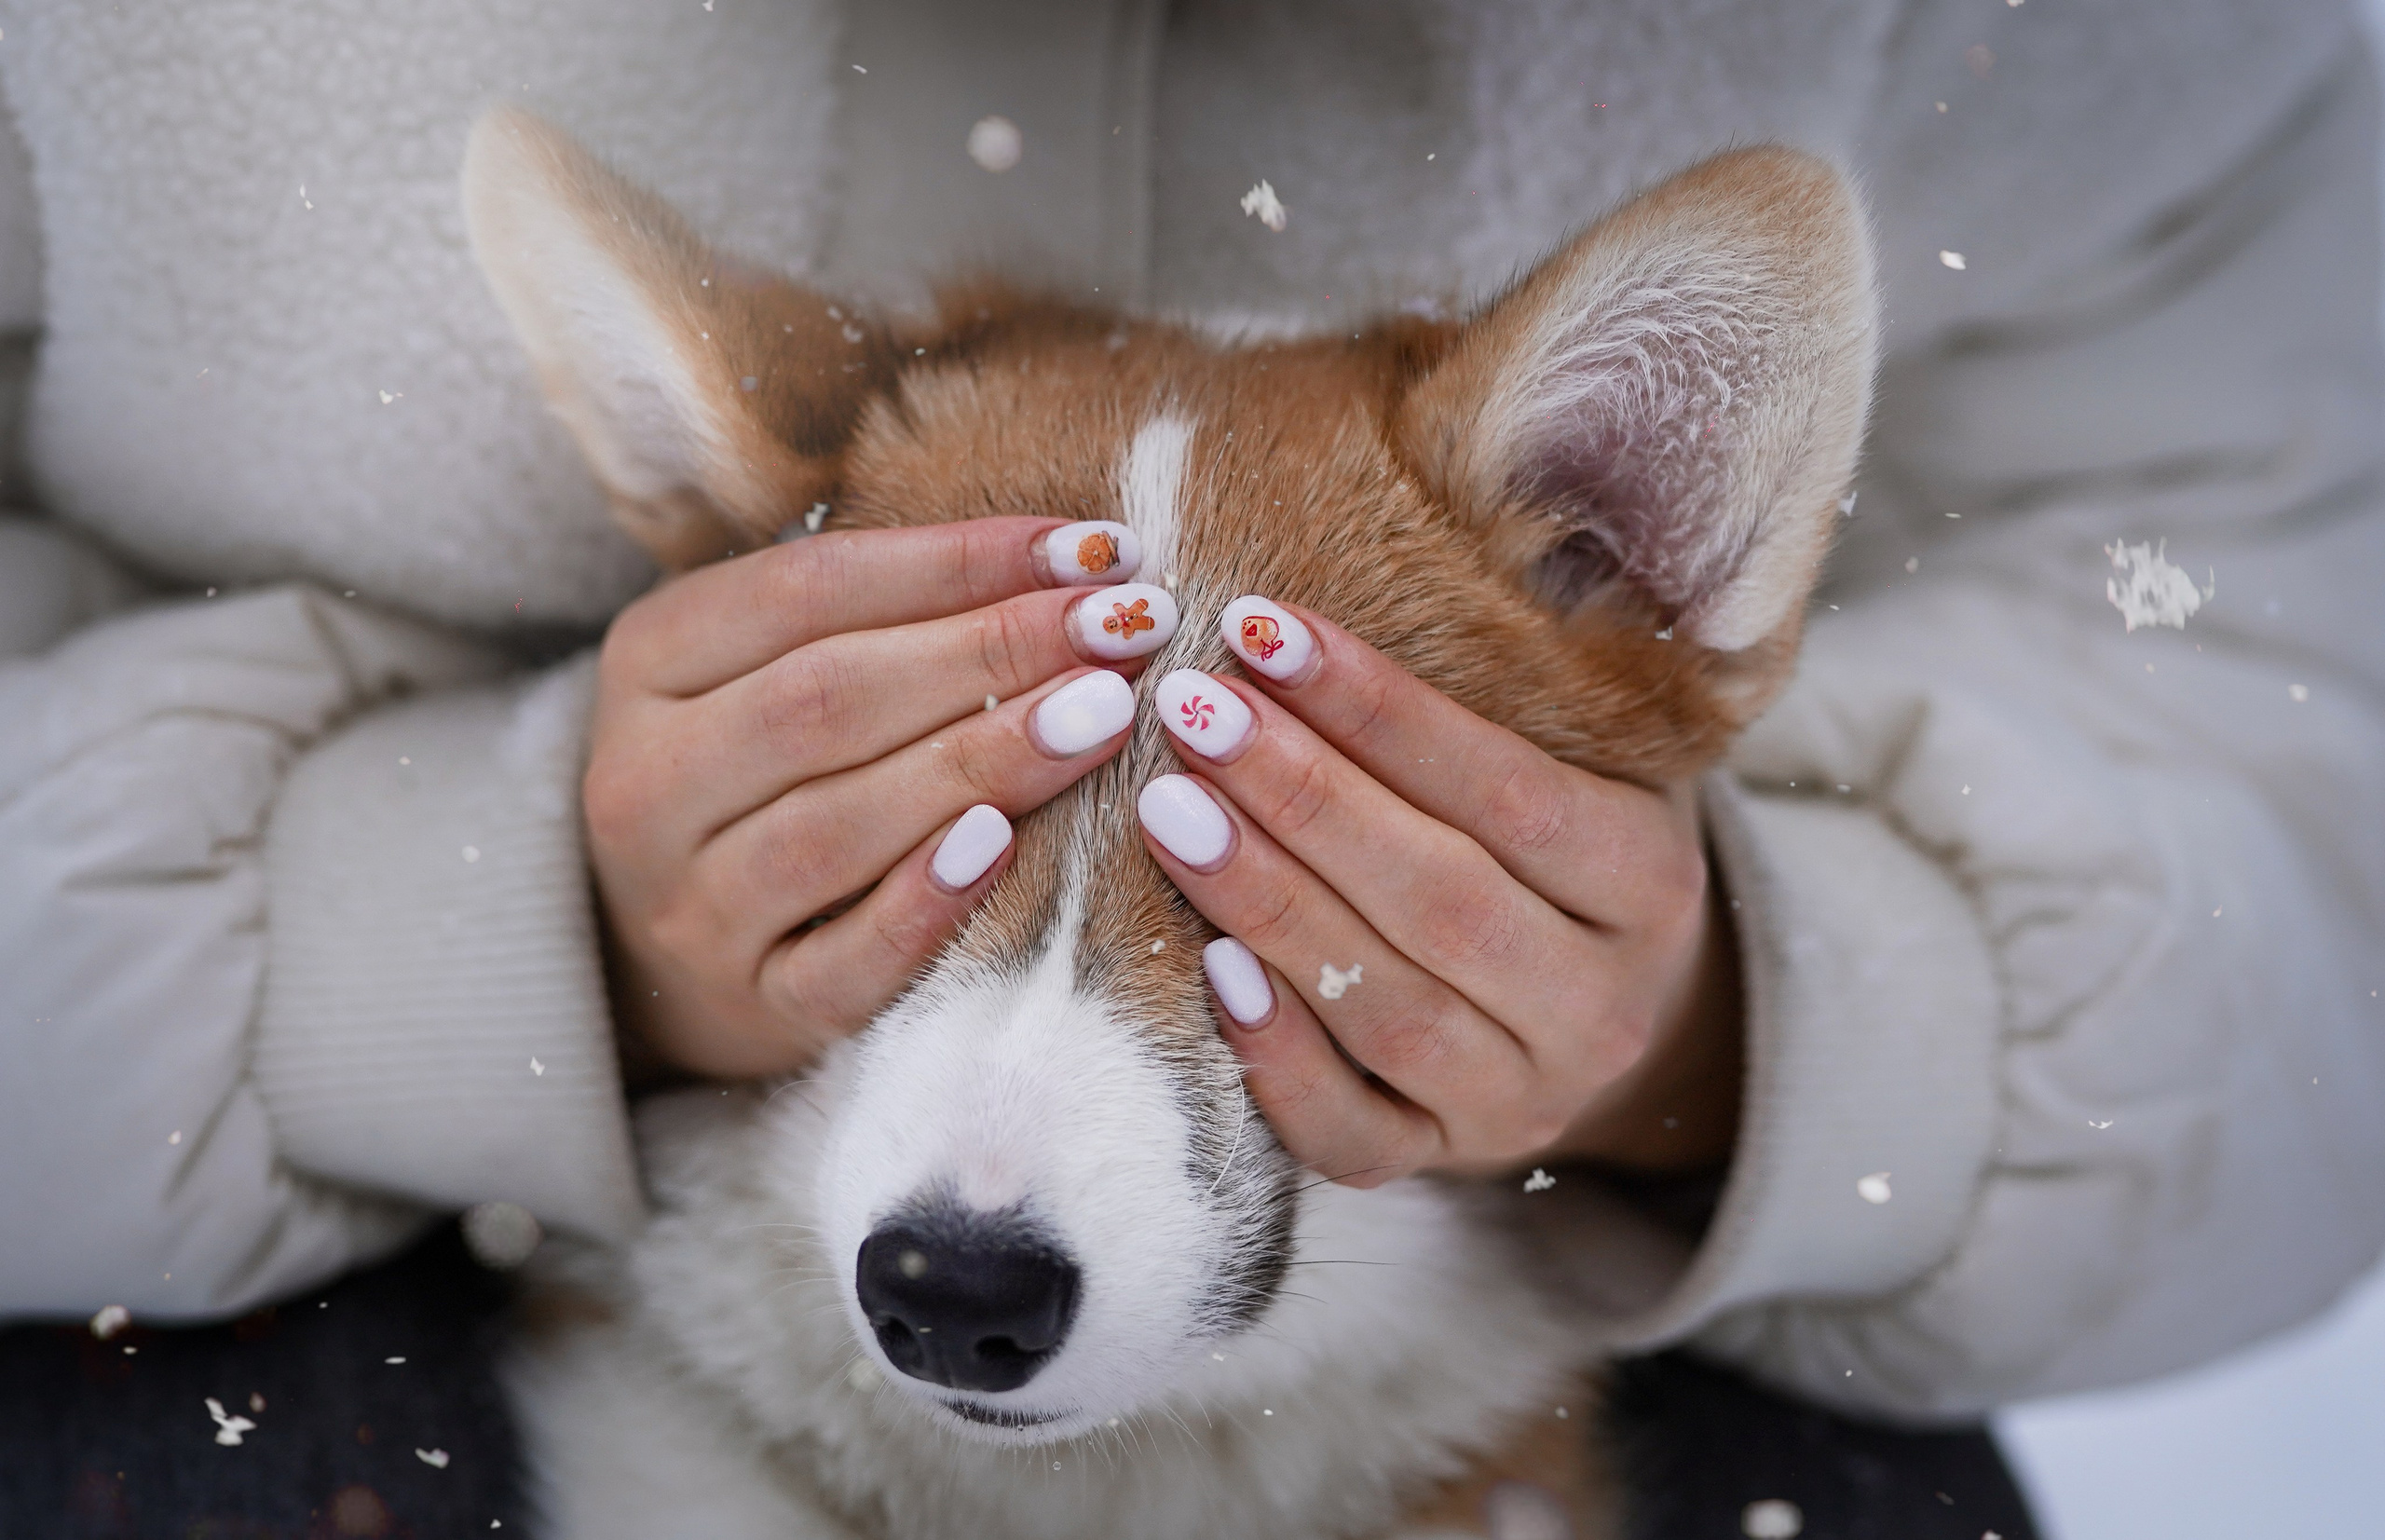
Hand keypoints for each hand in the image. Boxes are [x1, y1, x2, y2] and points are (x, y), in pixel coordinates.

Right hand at [586, 517, 1167, 1078]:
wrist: (661, 956)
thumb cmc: (760, 776)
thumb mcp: (771, 667)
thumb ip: (882, 612)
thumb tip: (1076, 566)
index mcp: (649, 661)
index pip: (808, 587)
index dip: (959, 561)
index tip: (1097, 548)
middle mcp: (647, 782)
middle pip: (828, 698)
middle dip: (993, 652)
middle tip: (1125, 627)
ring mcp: (692, 906)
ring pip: (835, 824)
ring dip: (983, 761)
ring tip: (1104, 714)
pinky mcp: (752, 1008)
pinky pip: (842, 963)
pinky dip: (923, 905)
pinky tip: (1004, 847)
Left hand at [1134, 599, 1742, 1184]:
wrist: (1621, 1029)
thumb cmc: (1566, 856)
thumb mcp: (1596, 764)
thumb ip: (1529, 686)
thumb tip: (1433, 530)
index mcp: (1650, 885)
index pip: (1509, 791)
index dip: (1382, 712)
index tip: (1262, 629)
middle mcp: (1598, 1005)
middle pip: (1441, 899)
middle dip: (1305, 798)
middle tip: (1190, 708)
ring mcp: (1518, 1100)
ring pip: (1388, 1011)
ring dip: (1268, 904)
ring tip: (1166, 805)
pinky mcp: (1439, 1162)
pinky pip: (1352, 1135)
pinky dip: (1279, 1064)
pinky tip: (1207, 974)